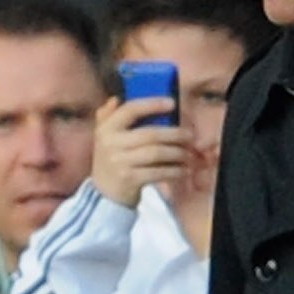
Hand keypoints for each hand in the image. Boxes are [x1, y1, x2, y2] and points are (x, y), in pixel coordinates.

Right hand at [90, 94, 189, 208]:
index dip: (152, 104)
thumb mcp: (105, 138)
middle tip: (189, 135)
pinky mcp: (129, 179)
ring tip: (188, 154)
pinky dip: (174, 171)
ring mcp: (119, 163)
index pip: (130, 110)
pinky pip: (158, 172)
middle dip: (174, 134)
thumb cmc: (112, 161)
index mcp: (106, 128)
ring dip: (177, 153)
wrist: (104, 194)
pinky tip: (182, 170)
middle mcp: (111, 144)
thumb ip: (108, 117)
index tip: (172, 103)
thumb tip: (116, 99)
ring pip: (156, 153)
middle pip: (150, 134)